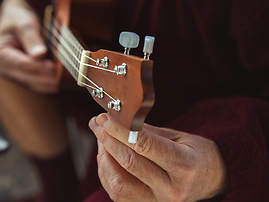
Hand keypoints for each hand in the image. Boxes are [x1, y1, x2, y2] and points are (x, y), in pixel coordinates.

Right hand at [0, 0, 58, 93]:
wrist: (16, 17)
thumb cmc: (18, 18)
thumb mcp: (24, 23)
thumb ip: (31, 38)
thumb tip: (40, 54)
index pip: (21, 63)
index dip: (38, 66)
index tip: (53, 67)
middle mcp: (3, 66)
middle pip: (26, 76)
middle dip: (43, 77)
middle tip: (59, 77)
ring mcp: (12, 71)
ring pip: (30, 82)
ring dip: (45, 83)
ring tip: (60, 80)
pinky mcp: (21, 74)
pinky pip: (34, 81)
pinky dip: (45, 82)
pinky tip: (56, 82)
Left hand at [89, 113, 226, 201]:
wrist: (214, 184)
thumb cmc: (199, 156)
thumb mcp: (182, 137)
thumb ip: (150, 131)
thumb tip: (120, 120)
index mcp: (183, 165)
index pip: (143, 145)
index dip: (119, 130)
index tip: (105, 118)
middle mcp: (171, 189)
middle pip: (128, 163)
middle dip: (107, 139)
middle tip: (98, 124)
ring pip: (118, 183)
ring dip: (103, 158)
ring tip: (102, 141)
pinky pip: (118, 195)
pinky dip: (106, 175)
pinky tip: (106, 159)